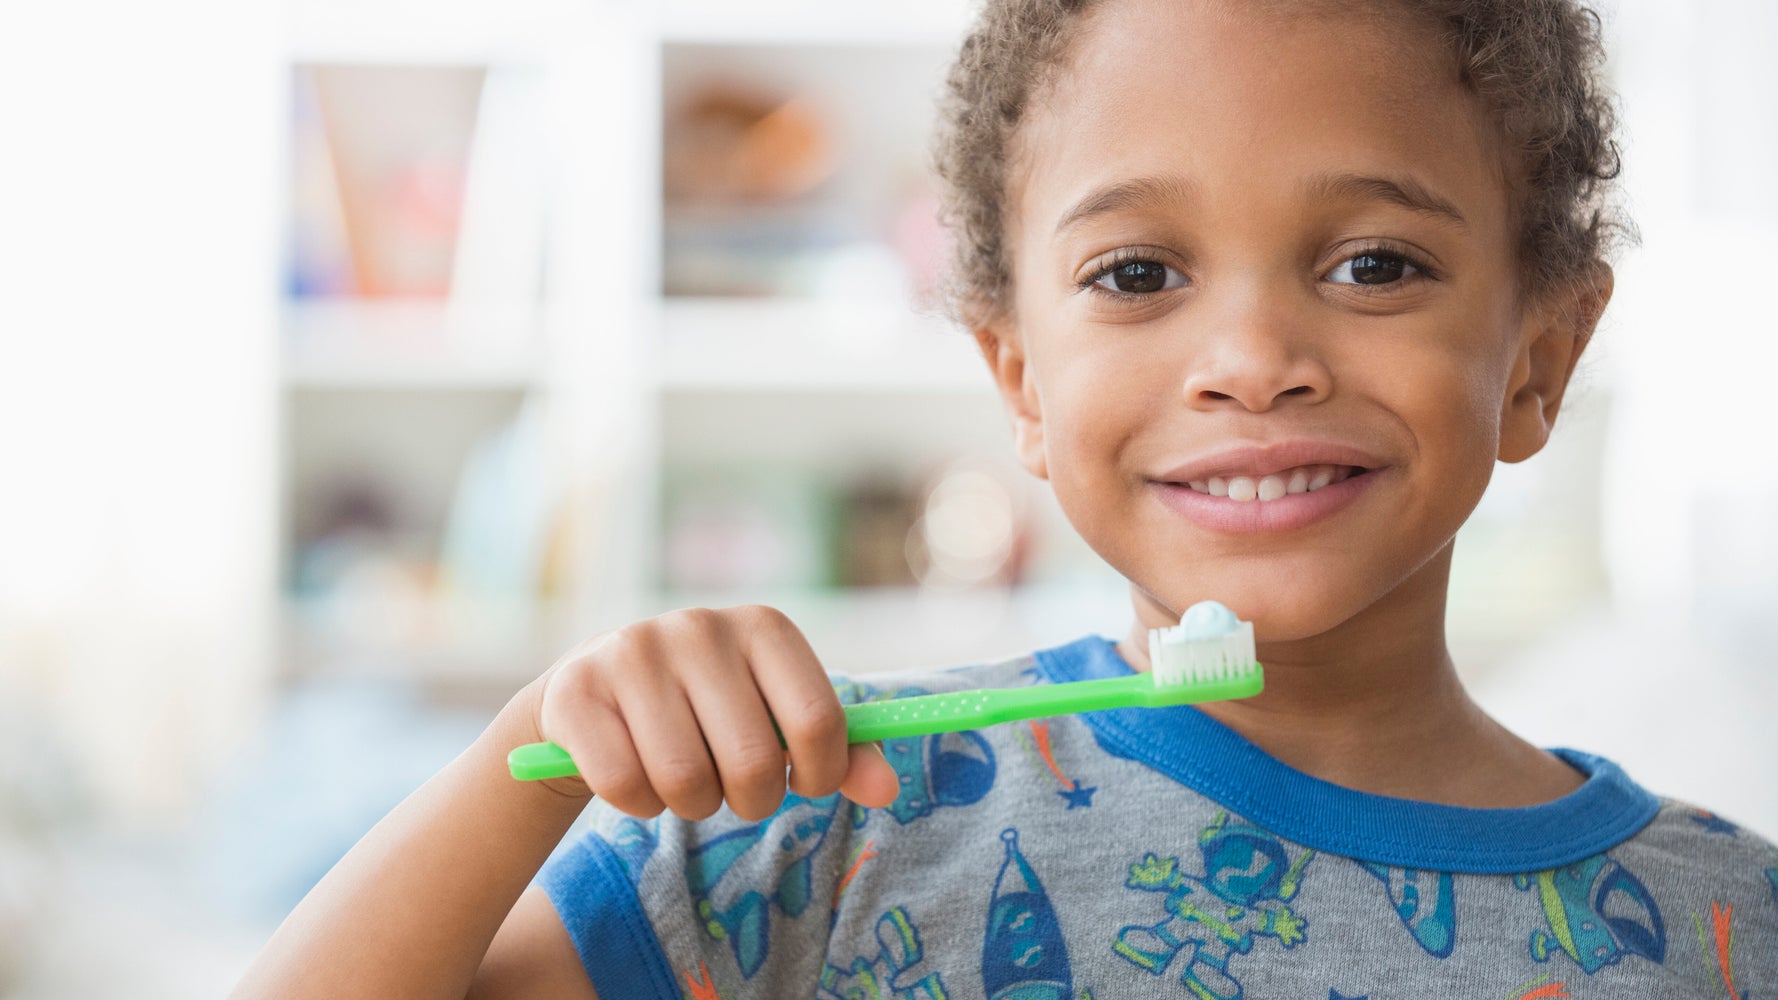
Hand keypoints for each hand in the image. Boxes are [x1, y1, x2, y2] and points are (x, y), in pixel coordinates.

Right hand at [531, 605, 900, 821]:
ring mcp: (632, 653)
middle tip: (733, 788)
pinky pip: (626, 787)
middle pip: (752, 764)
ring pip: (686, 783)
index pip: (818, 720)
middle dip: (750, 800)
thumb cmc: (707, 711)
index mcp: (763, 627)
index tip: (803, 783)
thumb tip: (887, 789)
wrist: (593, 695)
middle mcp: (700, 627)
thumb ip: (839, 752)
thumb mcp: (775, 718)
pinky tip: (633, 771)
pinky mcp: (576, 691)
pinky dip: (638, 803)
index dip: (820, 773)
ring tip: (683, 778)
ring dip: (691, 805)